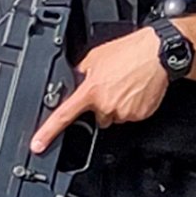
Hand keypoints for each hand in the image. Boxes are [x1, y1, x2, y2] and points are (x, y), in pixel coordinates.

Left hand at [30, 29, 169, 152]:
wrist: (157, 54)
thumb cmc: (129, 51)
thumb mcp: (95, 56)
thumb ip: (82, 72)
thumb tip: (76, 79)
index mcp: (91, 90)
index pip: (63, 115)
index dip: (48, 132)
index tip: (38, 144)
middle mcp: (105, 105)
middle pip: (97, 116)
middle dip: (101, 105)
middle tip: (111, 86)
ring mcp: (124, 112)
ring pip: (114, 116)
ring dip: (117, 105)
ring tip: (126, 85)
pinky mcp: (139, 115)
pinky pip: (131, 115)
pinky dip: (132, 106)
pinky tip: (136, 90)